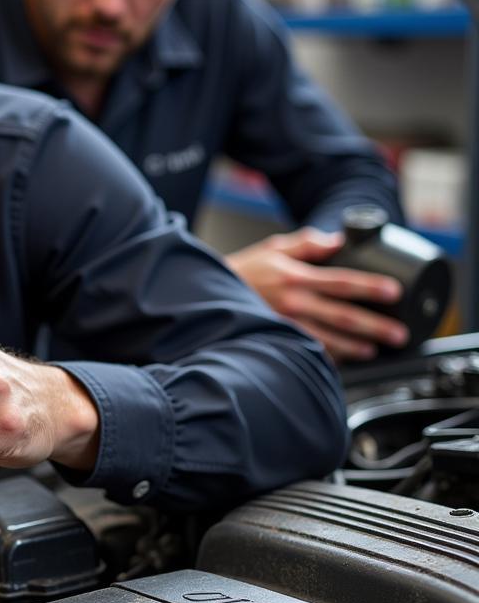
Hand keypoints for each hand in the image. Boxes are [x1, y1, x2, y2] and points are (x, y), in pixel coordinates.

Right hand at [226, 227, 409, 361]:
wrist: (206, 294)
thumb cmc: (242, 271)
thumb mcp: (273, 248)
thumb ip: (307, 243)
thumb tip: (337, 240)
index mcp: (295, 277)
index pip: (342, 282)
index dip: (370, 287)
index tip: (394, 292)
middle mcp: (291, 303)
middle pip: (341, 317)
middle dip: (374, 327)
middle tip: (398, 334)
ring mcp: (282, 325)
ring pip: (325, 340)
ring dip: (353, 348)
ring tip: (372, 351)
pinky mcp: (272, 340)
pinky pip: (302, 352)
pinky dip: (322, 359)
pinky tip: (338, 362)